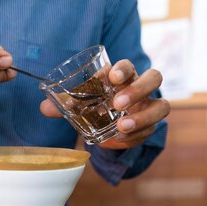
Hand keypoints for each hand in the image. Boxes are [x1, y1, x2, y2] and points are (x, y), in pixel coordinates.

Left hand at [40, 60, 170, 149]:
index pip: (127, 66)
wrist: (108, 126)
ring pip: (162, 106)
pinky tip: (120, 138)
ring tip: (121, 126)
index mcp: (123, 76)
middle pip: (154, 78)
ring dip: (141, 117)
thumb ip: (63, 105)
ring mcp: (149, 108)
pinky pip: (151, 130)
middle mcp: (141, 88)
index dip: (122, 69)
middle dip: (138, 89)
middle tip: (117, 102)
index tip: (111, 77)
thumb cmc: (95, 106)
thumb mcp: (79, 104)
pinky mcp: (150, 127)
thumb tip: (44, 107)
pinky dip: (135, 135)